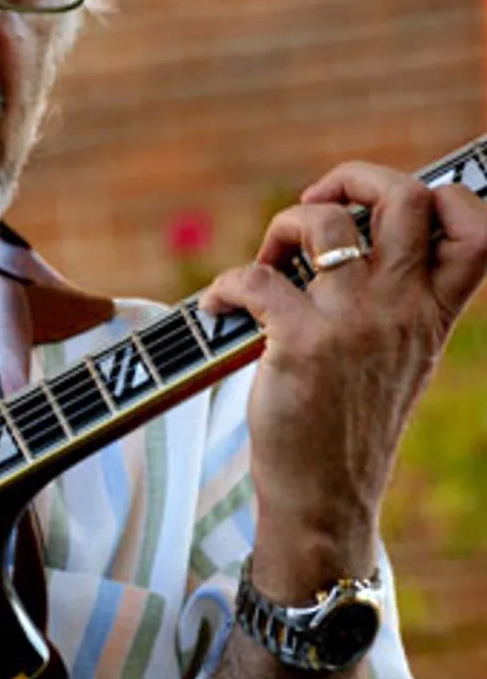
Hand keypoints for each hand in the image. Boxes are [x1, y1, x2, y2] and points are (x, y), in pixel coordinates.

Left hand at [199, 162, 486, 596]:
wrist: (327, 500)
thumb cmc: (350, 425)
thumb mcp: (397, 359)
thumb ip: (394, 301)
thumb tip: (346, 236)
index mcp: (433, 313)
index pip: (476, 227)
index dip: (442, 194)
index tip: (385, 210)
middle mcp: (402, 311)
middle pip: (404, 197)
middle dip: (351, 178)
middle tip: (316, 209)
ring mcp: (353, 326)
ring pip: (326, 224)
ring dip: (285, 225)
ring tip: (269, 259)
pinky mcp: (300, 346)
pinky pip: (256, 277)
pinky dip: (225, 283)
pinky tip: (218, 305)